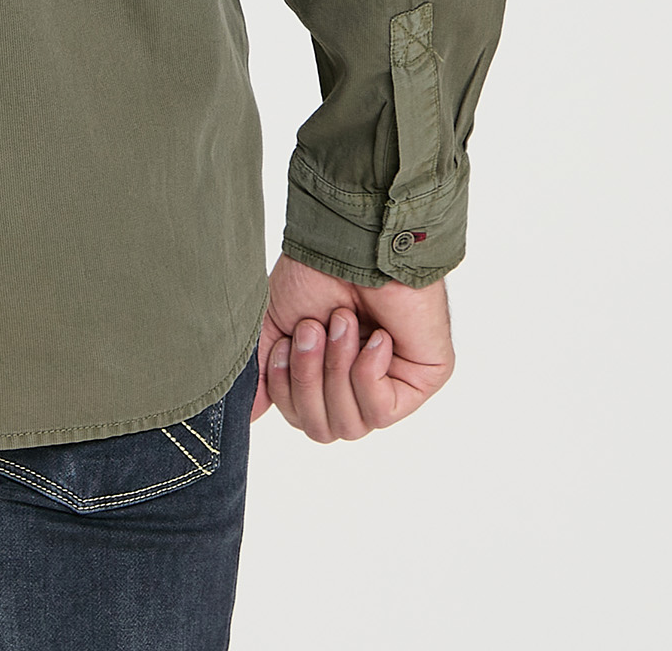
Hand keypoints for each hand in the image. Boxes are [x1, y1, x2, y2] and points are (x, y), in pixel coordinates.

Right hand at [251, 252, 453, 441]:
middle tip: (312, 329)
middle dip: (309, 380)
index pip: (304, 420)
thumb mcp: (277, 324)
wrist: (353, 242)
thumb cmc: (317, 272)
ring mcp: (394, 383)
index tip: (286, 344)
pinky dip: (366, 371)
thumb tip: (248, 414)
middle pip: (324, 429)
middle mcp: (361, 384)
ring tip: (342, 321)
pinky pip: (381, 411)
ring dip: (336, 368)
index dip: (287, 391)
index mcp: (329, 374)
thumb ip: (263, 372)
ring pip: (352, 424)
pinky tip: (374, 334)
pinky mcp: (422, 379)